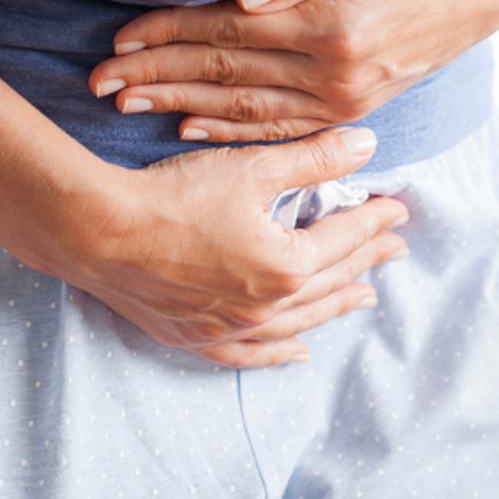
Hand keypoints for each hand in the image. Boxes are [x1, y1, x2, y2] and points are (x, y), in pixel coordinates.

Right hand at [52, 127, 407, 367]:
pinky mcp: (198, 337)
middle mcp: (267, 306)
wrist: (100, 232)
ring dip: (336, 305)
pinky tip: (298, 351)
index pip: (344, 239)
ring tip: (365, 297)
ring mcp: (232, 328)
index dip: (374, 222)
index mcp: (287, 265)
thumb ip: (314, 159)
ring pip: (301, 321)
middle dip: (366, 260)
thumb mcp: (251, 168)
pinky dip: (279, 352)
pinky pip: (251, 353)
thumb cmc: (174, 197)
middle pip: (330, 280)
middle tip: (395, 249)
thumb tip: (367, 145)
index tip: (397, 211)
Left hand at [89, 0, 498, 141]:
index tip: (119, 41)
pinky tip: (191, 129)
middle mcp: (333, 75)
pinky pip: (277, 128)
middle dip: (158, 76)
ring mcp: (341, 101)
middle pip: (225, 75)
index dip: (169, 35)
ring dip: (180, 105)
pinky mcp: (349, 110)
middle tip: (100, 83)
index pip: (229, 33)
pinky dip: (229, 129)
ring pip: (242, 108)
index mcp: (334, 29)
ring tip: (130, 105)